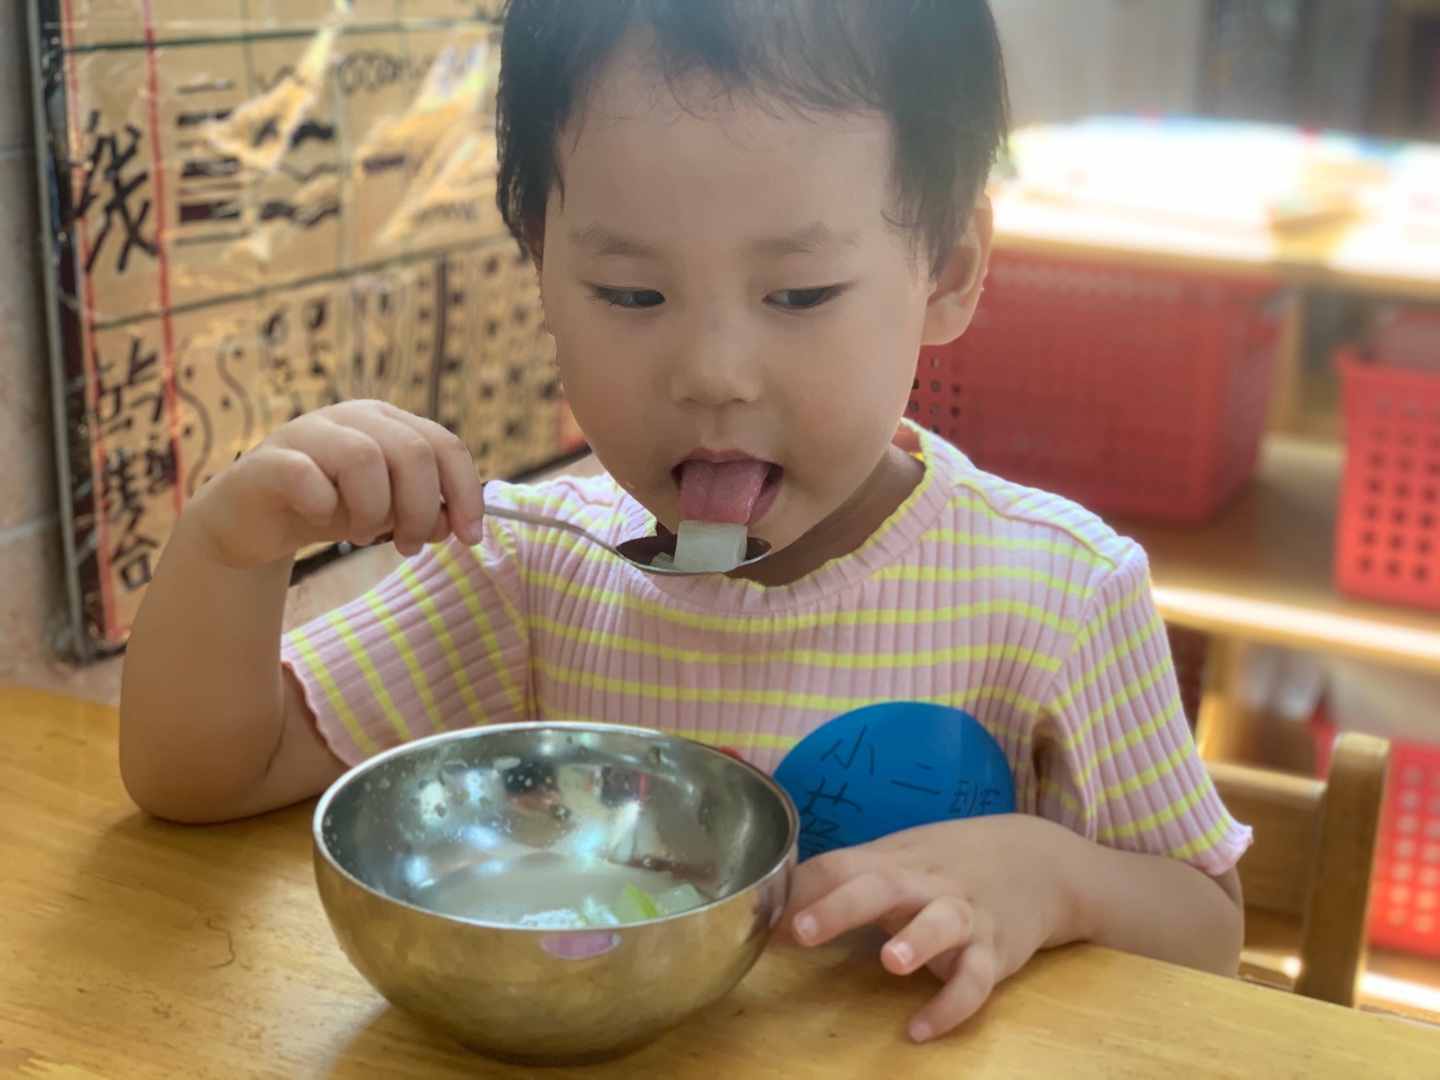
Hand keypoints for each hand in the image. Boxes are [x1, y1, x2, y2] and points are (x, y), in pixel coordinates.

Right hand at [185, 400, 488, 567]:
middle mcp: (352, 417)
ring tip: (362, 534)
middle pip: (412, 452)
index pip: (445, 445)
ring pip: (364, 458)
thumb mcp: (388, 513)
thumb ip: (424, 513)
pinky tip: (319, 519)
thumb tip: (455, 524)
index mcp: (388, 423)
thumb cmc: (329, 509)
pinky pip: (304, 475)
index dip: (465, 492)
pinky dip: (322, 504)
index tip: (470, 537)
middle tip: (408, 545)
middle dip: (420, 509)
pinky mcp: (267, 460)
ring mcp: (307, 432)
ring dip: (373, 510)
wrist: (253, 522)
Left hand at [784, 815, 1076, 1042]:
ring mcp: (964, 914)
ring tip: (891, 963)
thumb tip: (772, 916)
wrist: (1038, 860)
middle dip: (842, 907)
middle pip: (883, 885)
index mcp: (893, 861)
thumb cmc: (947, 865)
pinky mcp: (994, 950)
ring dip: (917, 940)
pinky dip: (951, 1005)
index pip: (842, 865)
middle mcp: (926, 883)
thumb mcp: (897, 863)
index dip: (802, 890)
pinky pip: (976, 980)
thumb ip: (841, 884)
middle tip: (804, 931)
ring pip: (943, 923)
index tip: (765, 918)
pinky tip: (921, 1030)